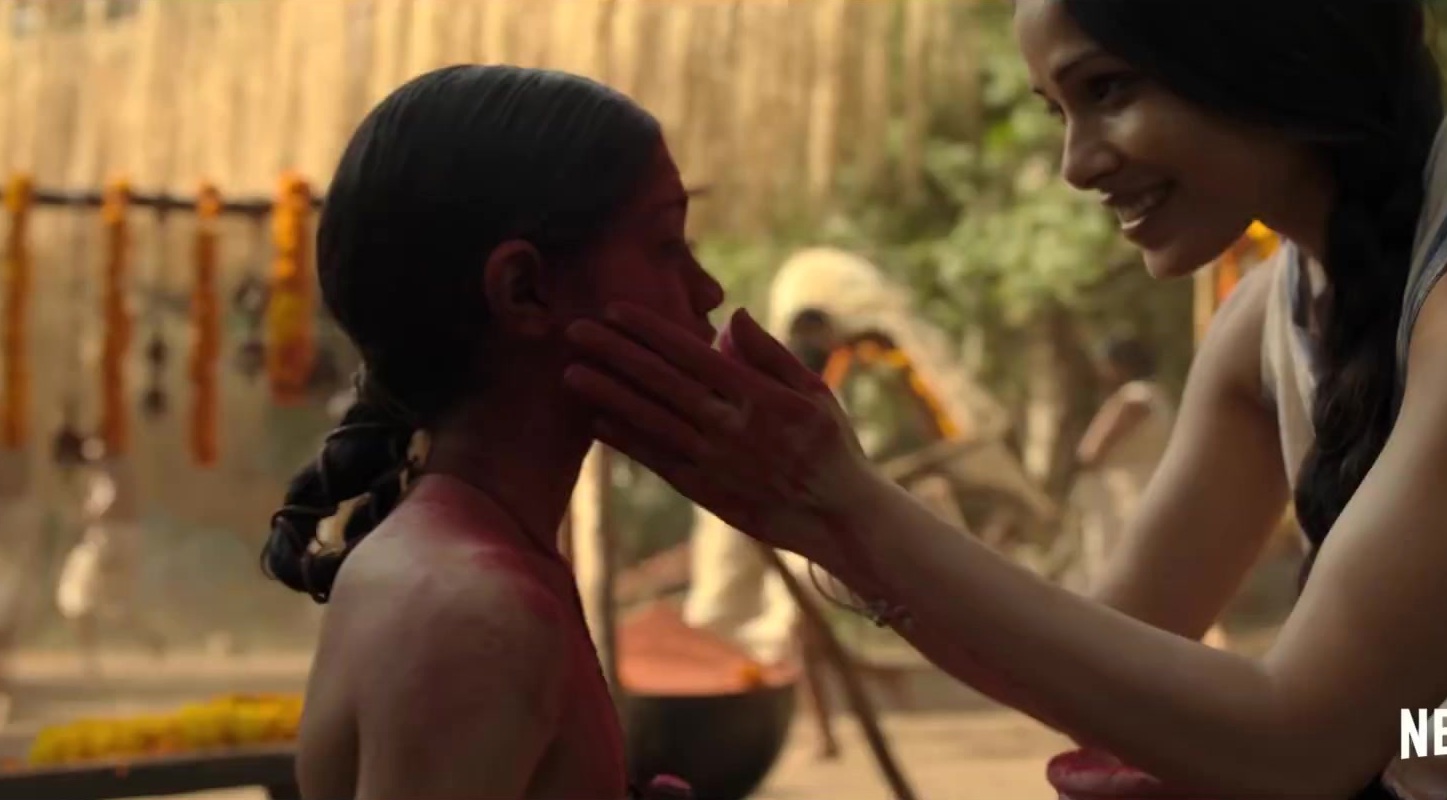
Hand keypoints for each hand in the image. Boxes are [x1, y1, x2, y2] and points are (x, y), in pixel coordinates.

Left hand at [563, 304, 870, 565]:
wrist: (838, 516)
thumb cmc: (829, 445)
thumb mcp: (814, 391)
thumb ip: (770, 353)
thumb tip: (733, 315)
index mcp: (760, 396)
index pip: (694, 354)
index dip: (651, 331)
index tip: (615, 310)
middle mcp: (733, 427)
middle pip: (663, 383)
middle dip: (616, 354)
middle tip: (575, 331)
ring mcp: (716, 462)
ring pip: (653, 421)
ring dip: (609, 395)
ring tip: (571, 373)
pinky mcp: (706, 492)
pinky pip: (658, 461)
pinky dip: (627, 441)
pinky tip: (596, 421)